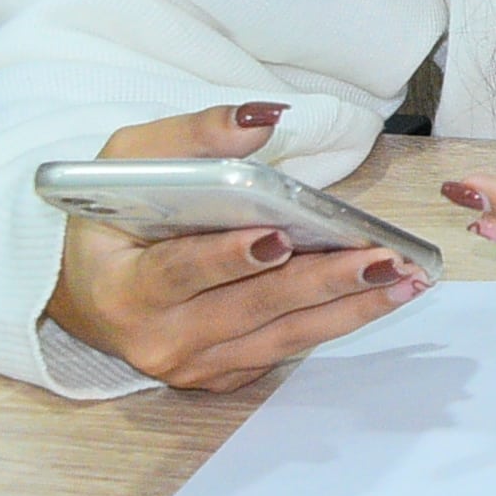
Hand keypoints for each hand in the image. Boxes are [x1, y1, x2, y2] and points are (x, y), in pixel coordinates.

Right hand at [44, 100, 430, 390]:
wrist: (90, 290)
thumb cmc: (113, 218)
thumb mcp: (130, 163)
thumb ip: (193, 139)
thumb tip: (263, 120)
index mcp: (122, 288)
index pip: (179, 273)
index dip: (227, 259)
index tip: (278, 239)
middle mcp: (158, 338)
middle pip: (250, 309)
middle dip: (321, 282)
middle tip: (381, 258)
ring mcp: (193, 365)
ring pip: (282, 336)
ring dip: (350, 308)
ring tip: (405, 277)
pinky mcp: (223, 375)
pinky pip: (286, 348)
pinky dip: (335, 320)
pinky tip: (381, 295)